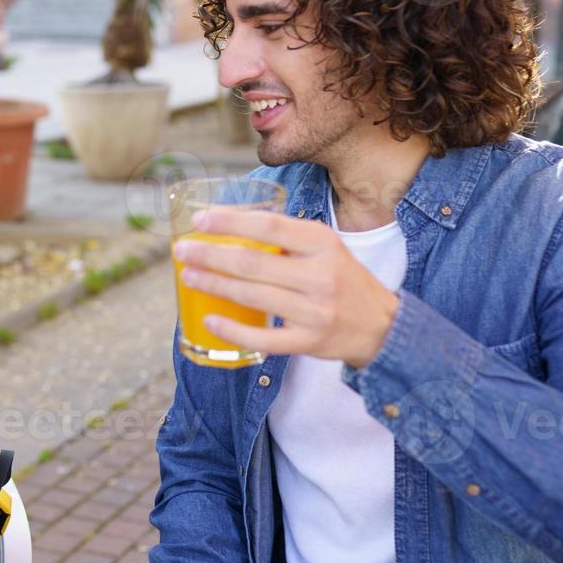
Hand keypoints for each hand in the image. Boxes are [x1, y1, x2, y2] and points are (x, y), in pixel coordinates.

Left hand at [173, 208, 398, 368]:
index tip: (199, 220)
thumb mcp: (324, 247)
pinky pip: (263, 338)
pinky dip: (232, 330)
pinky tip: (209, 320)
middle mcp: (320, 276)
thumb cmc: (341, 278)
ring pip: (253, 297)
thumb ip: (285, 236)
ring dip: (214, 286)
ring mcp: (315, 312)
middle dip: (210, 256)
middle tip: (181, 251)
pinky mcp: (308, 342)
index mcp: (323, 244)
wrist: (381, 325)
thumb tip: (226, 221)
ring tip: (188, 276)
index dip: (230, 222)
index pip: (269, 227)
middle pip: (253, 264)